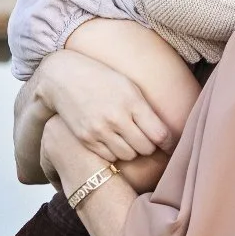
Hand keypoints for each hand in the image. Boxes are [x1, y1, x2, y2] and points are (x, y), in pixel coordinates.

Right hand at [34, 50, 174, 163]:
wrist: (64, 78)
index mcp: (132, 102)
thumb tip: (166, 135)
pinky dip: (114, 152)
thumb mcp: (129, 87)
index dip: (169, 143)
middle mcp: (116, 118)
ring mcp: (99, 130)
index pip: (160, 134)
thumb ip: (146, 110)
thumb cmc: (102, 79)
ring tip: (127, 137)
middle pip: (146, 149)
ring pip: (129, 156)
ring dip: (132, 150)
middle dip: (149, 145)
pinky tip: (112, 139)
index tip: (171, 145)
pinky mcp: (86, 139)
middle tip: (145, 137)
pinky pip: (110, 157)